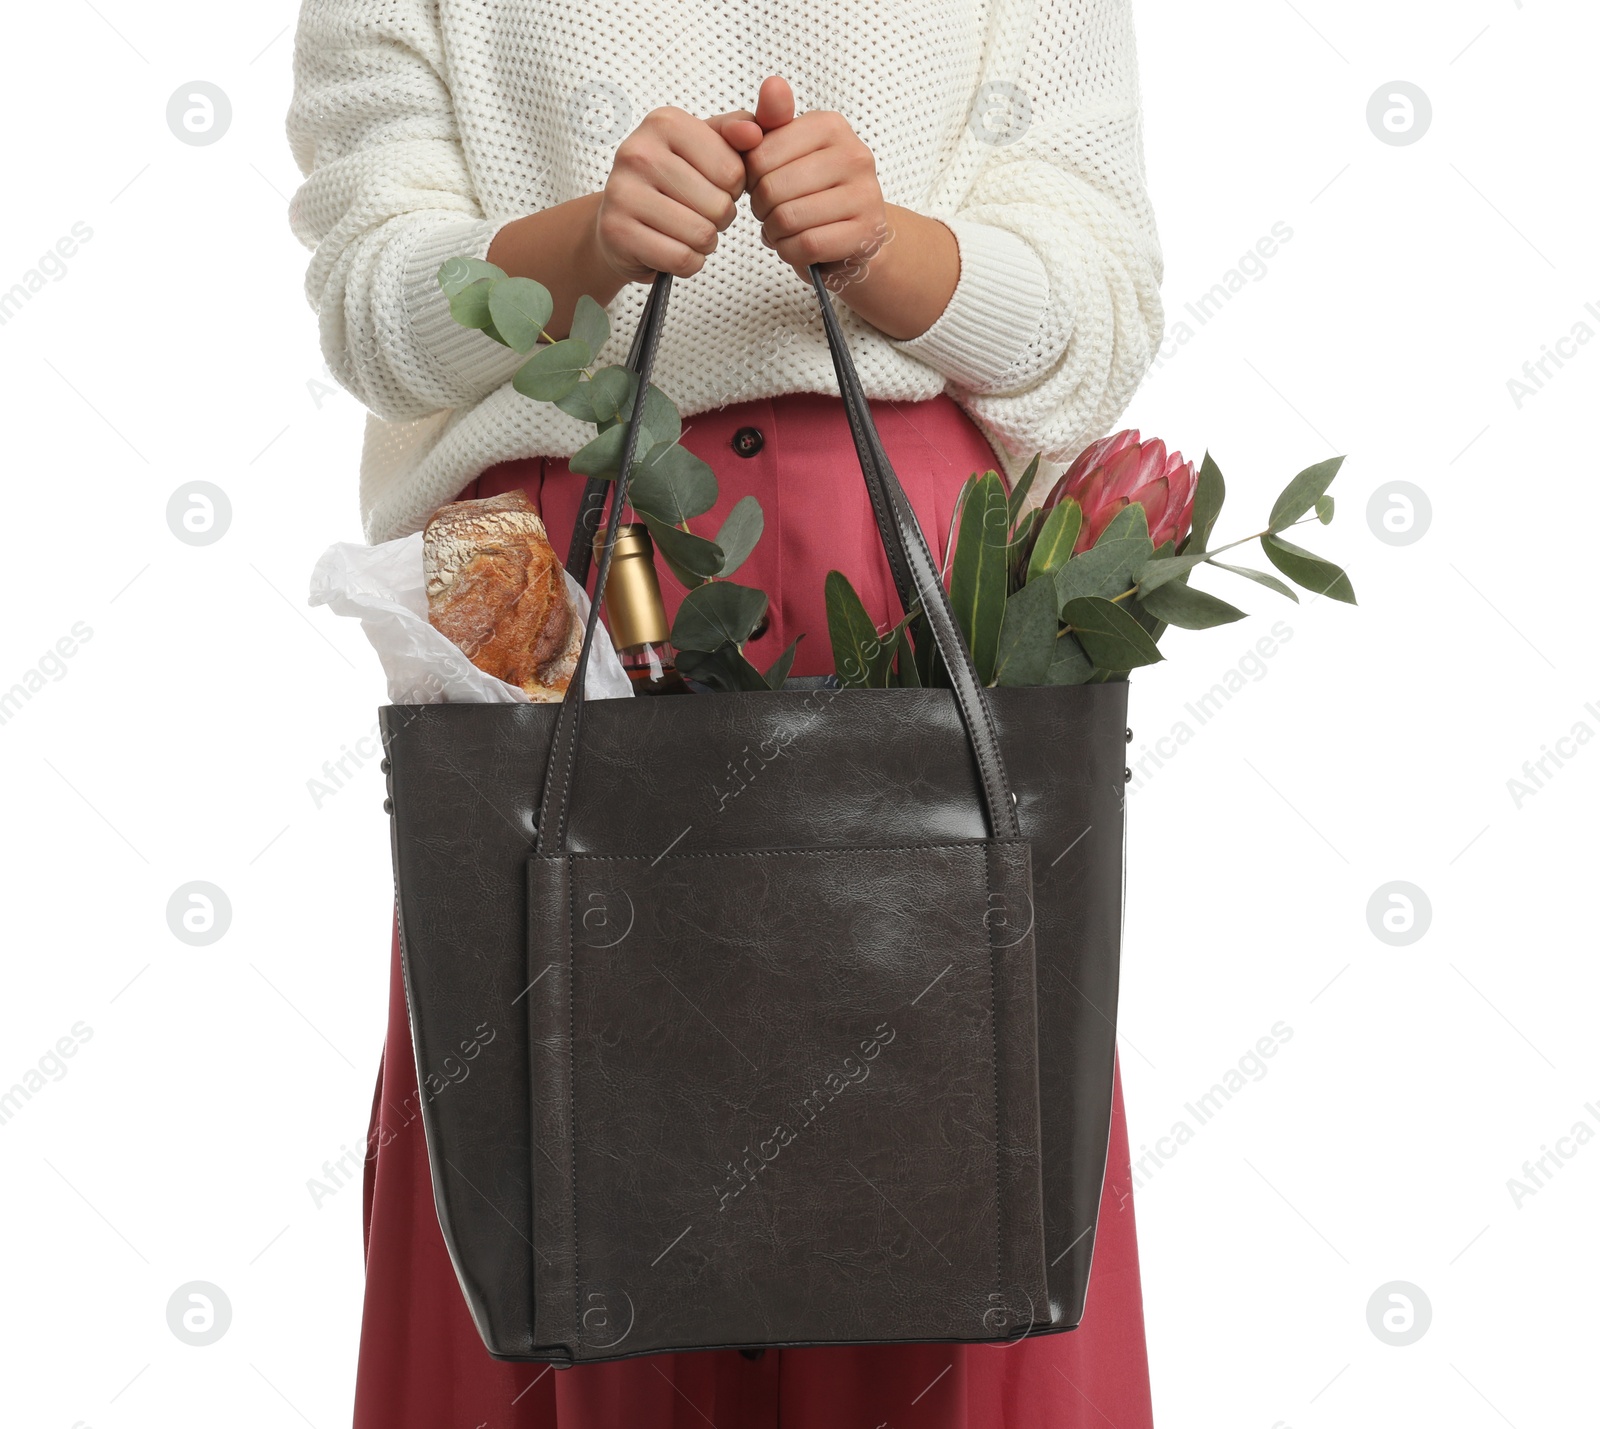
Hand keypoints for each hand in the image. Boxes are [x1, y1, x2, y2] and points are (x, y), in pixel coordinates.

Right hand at [593, 106, 766, 281]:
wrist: (618, 218)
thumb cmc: (668, 182)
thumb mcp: (704, 146)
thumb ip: (735, 132)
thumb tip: (754, 132)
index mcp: (664, 123)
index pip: (733, 171)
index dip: (733, 189)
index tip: (710, 185)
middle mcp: (639, 152)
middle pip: (719, 205)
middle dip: (718, 219)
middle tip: (695, 212)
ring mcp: (623, 192)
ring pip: (701, 235)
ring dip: (703, 243)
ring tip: (683, 230)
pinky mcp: (617, 232)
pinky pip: (681, 259)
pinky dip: (686, 262)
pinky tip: (670, 247)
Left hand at [740, 77, 892, 288]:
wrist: (856, 232)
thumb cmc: (814, 190)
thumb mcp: (788, 149)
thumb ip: (770, 119)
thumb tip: (772, 88)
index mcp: (830, 125)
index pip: (759, 155)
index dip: (749, 179)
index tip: (763, 185)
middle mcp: (853, 155)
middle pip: (772, 188)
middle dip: (762, 209)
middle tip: (772, 213)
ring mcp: (865, 194)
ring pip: (788, 218)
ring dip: (775, 233)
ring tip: (784, 230)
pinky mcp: (867, 232)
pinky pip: (807, 245)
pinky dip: (791, 252)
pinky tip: (798, 246)